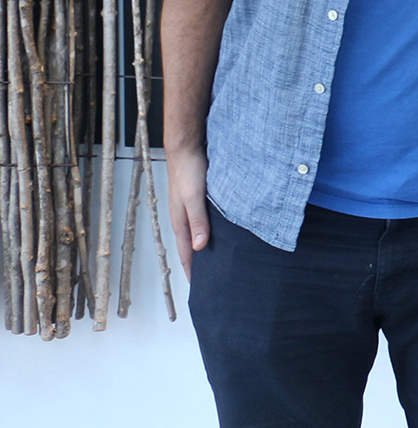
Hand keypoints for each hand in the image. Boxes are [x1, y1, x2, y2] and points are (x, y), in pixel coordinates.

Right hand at [165, 148, 210, 277]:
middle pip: (191, 246)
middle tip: (212, 278)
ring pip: (197, 234)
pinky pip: (203, 221)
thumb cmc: (188, 171)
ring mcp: (190, 209)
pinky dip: (209, 231)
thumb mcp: (194, 197)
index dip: (192, 270)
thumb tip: (199, 246)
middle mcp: (183, 218)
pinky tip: (220, 232)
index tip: (199, 287)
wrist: (186, 148)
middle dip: (199, 263)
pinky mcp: (198, 199)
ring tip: (217, 259)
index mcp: (180, 222)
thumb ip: (198, 221)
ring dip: (204, 247)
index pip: (186, 253)